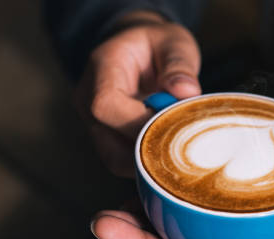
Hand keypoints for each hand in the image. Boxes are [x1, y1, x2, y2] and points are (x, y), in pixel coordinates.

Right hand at [77, 11, 200, 176]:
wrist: (136, 51)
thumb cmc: (155, 44)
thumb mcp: (173, 42)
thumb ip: (179, 64)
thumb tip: (186, 92)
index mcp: (101, 68)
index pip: (106, 105)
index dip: (137, 123)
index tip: (171, 124)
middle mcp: (87, 99)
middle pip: (108, 144)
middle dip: (148, 151)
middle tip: (182, 144)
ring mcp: (93, 123)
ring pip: (115, 160)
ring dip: (148, 161)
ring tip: (176, 146)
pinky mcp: (104, 139)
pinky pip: (122, 161)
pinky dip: (146, 162)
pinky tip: (167, 150)